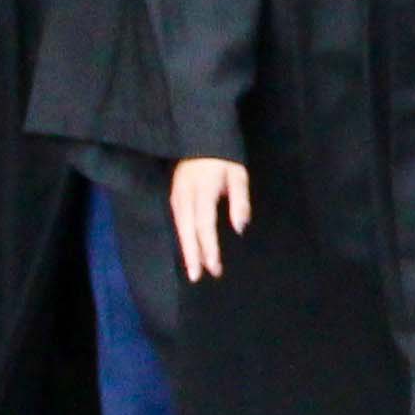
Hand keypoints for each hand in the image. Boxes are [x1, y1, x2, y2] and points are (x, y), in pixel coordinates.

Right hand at [170, 157, 249, 278]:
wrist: (201, 137)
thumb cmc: (224, 158)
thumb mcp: (238, 175)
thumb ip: (240, 201)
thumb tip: (239, 228)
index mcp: (202, 190)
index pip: (205, 225)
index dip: (209, 248)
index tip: (214, 267)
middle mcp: (185, 195)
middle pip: (187, 230)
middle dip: (192, 255)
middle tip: (197, 277)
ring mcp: (177, 194)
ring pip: (180, 227)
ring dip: (186, 249)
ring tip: (193, 269)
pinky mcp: (174, 194)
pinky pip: (177, 220)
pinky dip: (182, 237)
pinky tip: (188, 249)